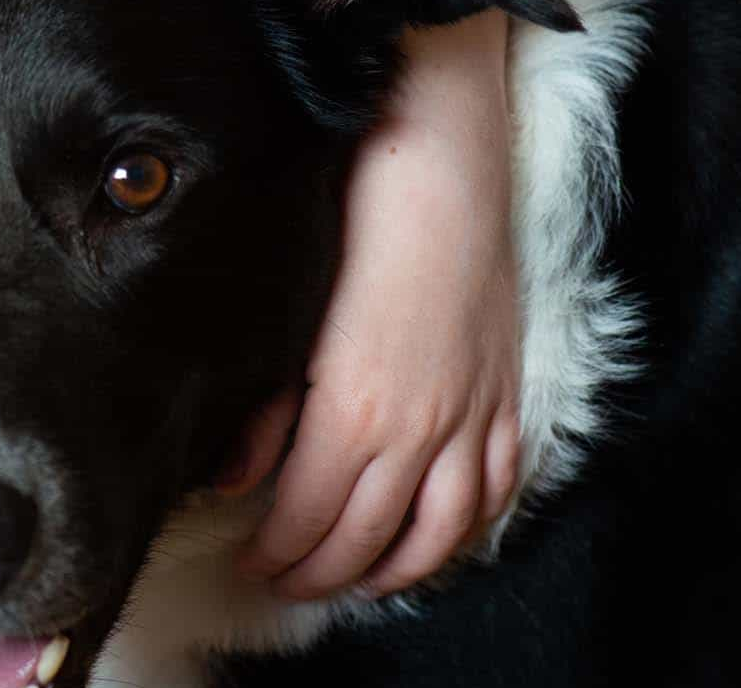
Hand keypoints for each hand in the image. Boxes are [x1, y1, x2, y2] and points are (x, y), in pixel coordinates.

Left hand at [225, 10, 522, 599]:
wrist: (435, 158)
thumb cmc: (351, 225)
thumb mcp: (288, 317)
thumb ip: (263, 409)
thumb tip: (234, 479)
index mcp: (352, 413)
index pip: (308, 520)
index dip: (278, 554)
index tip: (252, 562)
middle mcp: (419, 429)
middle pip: (367, 538)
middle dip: (320, 572)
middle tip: (287, 581)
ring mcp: (472, 414)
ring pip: (439, 533)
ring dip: (395, 570)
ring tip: (357, 581)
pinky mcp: (506, 392)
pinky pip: (495, 491)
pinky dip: (466, 533)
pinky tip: (439, 541)